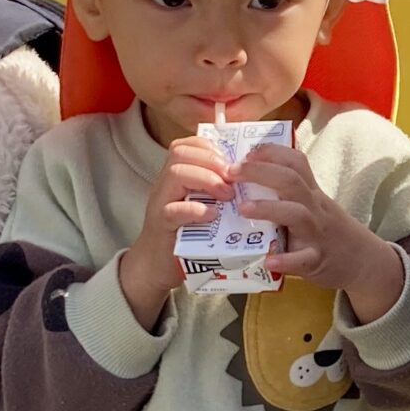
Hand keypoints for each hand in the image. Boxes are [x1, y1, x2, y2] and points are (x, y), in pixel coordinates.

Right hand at [123, 134, 232, 329]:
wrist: (157, 266)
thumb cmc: (186, 234)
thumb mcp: (203, 205)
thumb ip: (217, 189)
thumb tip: (251, 177)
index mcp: (176, 175)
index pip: (189, 144)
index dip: (212, 148)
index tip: (232, 163)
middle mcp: (165, 183)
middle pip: (180, 152)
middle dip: (212, 160)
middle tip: (233, 179)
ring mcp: (161, 202)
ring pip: (176, 173)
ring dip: (207, 180)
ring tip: (227, 196)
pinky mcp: (161, 225)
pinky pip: (173, 210)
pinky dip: (195, 210)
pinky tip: (212, 216)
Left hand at [231, 138, 406, 324]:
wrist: (364, 261)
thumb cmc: (330, 231)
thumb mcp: (314, 205)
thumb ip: (289, 194)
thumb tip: (248, 181)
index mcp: (311, 192)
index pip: (295, 161)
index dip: (270, 152)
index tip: (245, 153)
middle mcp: (314, 208)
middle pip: (291, 181)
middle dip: (260, 172)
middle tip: (231, 172)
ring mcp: (317, 233)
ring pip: (297, 214)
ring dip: (268, 208)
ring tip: (243, 209)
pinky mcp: (317, 260)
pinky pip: (302, 259)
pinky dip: (285, 260)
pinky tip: (268, 260)